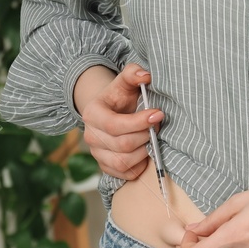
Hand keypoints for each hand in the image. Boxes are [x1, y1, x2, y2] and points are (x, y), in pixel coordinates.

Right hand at [75, 63, 162, 181]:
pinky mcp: (106, 167)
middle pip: (123, 145)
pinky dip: (140, 165)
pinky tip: (144, 150)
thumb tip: (145, 75)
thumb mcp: (125, 82)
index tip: (158, 114)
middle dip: (145, 135)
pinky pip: (126, 174)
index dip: (139, 122)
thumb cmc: (120, 97)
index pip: (115, 125)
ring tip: (150, 138)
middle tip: (156, 125)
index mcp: (92, 114)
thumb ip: (133, 73)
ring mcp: (97, 154)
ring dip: (144, 151)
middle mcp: (90, 136)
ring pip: (124, 162)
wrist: (110, 112)